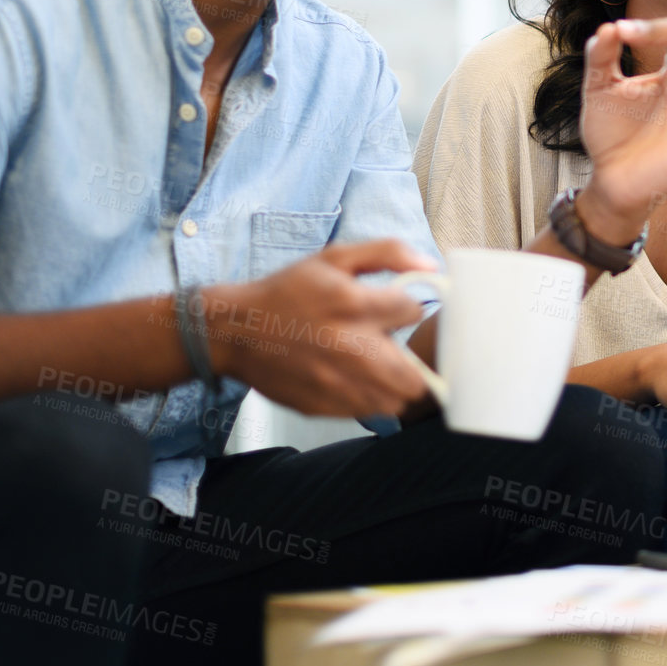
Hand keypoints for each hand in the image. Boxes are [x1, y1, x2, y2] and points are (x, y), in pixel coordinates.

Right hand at [201, 240, 438, 418]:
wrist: (235, 332)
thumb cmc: (287, 292)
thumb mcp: (334, 258)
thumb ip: (387, 253)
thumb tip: (430, 266)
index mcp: (353, 305)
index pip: (414, 312)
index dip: (406, 308)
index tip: (392, 309)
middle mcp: (349, 349)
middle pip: (415, 377)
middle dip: (413, 361)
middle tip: (393, 348)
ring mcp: (336, 383)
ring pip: (396, 400)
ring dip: (394, 383)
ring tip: (376, 365)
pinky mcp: (323, 406)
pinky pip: (369, 412)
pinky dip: (369, 397)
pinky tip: (353, 378)